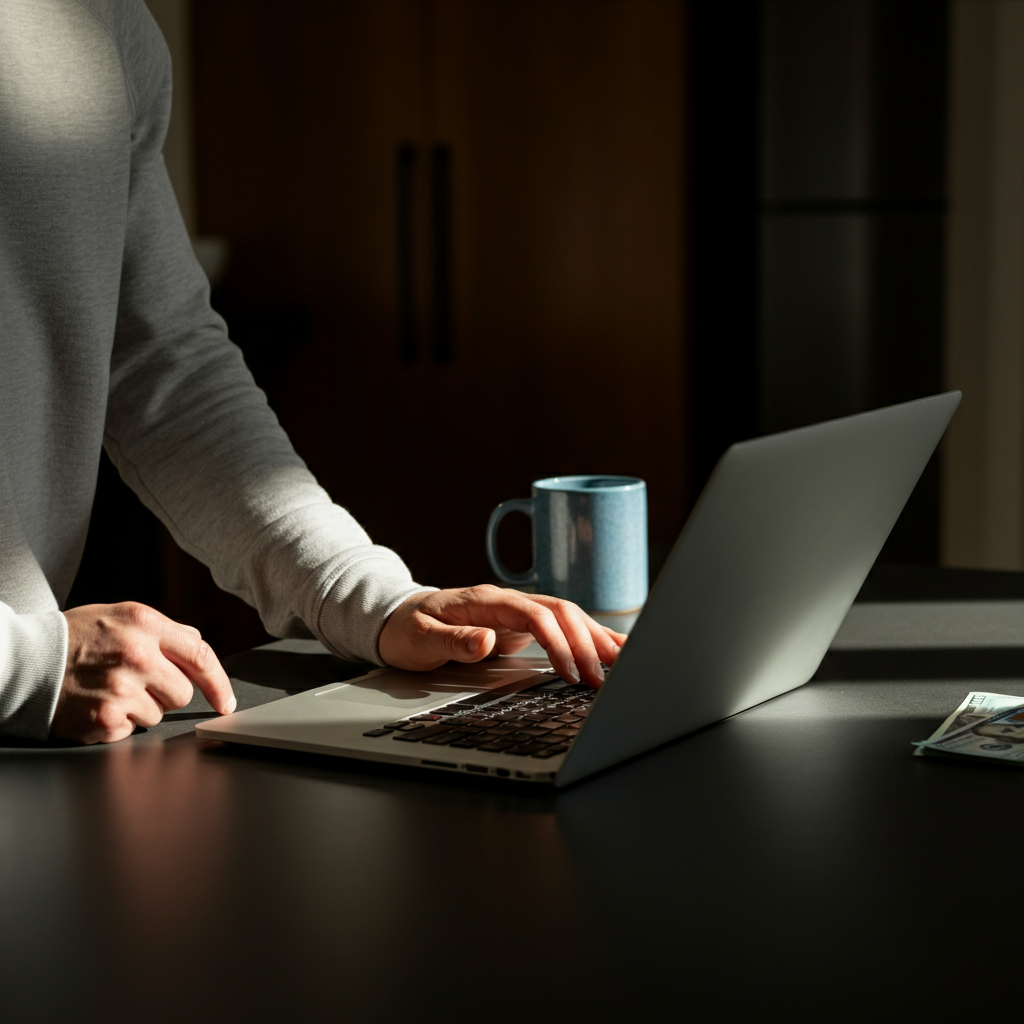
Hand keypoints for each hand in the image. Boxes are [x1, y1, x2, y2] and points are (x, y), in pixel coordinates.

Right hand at [52, 602, 236, 743]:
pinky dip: (117, 724)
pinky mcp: (105, 719)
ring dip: (140, 708)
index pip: (201, 654)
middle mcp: (137, 655)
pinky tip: (97, 705)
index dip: (219, 682)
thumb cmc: (74, 638)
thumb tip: (197, 645)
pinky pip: (132, 731)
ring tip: (109, 690)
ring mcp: (121, 689)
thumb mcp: (120, 616)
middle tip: (134, 682)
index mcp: (145, 624)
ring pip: (159, 714)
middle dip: (165, 692)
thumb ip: (164, 630)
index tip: (226, 701)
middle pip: (183, 693)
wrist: (23, 661)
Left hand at [378, 585, 626, 687]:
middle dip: (587, 643)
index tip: (570, 673)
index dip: (557, 643)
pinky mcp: (520, 625)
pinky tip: (608, 649)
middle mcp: (506, 601)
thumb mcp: (420, 640)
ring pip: (566, 616)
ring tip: (624, 660)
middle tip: (605, 678)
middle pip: (560, 612)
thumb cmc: (406, 629)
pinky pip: (560, 626)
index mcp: (486, 600)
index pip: (535, 615)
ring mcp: (515, 612)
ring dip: (595, 637)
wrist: (395, 618)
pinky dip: (586, 636)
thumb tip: (486, 641)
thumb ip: (453, 640)